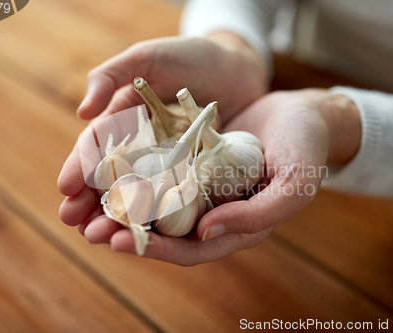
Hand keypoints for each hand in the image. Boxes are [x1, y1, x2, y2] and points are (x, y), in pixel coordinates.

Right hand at [58, 34, 267, 229]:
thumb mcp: (145, 58)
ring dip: (118, 217)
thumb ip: (110, 77)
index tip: (65, 189)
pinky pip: (172, 197)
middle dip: (91, 203)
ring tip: (102, 236)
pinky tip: (145, 232)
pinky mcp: (191, 174)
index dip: (78, 168)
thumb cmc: (189, 56)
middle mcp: (140, 147)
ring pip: (137, 195)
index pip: (94, 149)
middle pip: (111, 179)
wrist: (236, 68)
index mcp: (122, 121)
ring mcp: (165, 163)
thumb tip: (82, 113)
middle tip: (77, 225)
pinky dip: (157, 215)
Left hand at [77, 90, 360, 265]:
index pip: (190, 249)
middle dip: (127, 232)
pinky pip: (160, 168)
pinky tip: (110, 166)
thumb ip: (256, 215)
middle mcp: (213, 211)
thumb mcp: (292, 185)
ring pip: (156, 202)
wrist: (305, 114)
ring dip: (123, 205)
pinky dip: (136, 171)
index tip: (120, 242)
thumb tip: (206, 233)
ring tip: (86, 204)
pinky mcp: (193, 159)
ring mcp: (201, 185)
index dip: (156, 250)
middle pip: (164, 231)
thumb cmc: (305, 151)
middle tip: (89, 229)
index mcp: (235, 227)